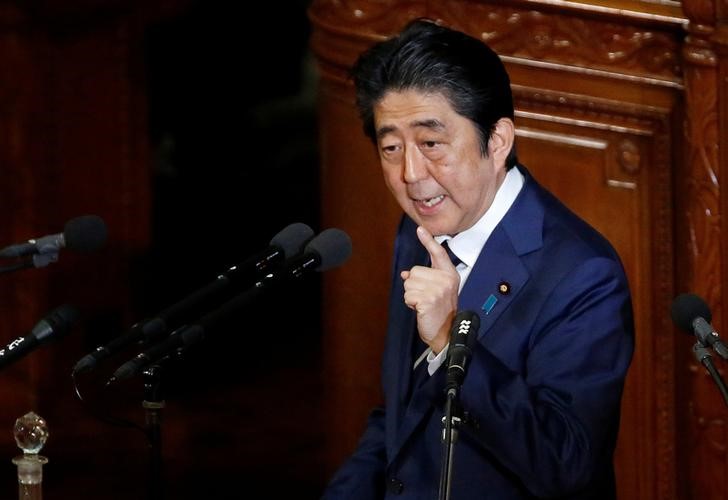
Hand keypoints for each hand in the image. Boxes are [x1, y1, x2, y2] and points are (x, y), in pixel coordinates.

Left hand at [401, 226, 459, 353]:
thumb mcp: (437, 290)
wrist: (446, 332)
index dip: (428, 241)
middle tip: (427, 299)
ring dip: (412, 296)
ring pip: (409, 284)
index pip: (438, 253)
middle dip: (414, 286)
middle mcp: (445, 279)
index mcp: (450, 274)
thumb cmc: (440, 310)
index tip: (420, 230)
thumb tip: (406, 274)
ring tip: (424, 304)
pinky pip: (407, 296)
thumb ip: (425, 278)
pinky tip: (421, 310)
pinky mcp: (428, 300)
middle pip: (414, 272)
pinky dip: (410, 304)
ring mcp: (438, 289)